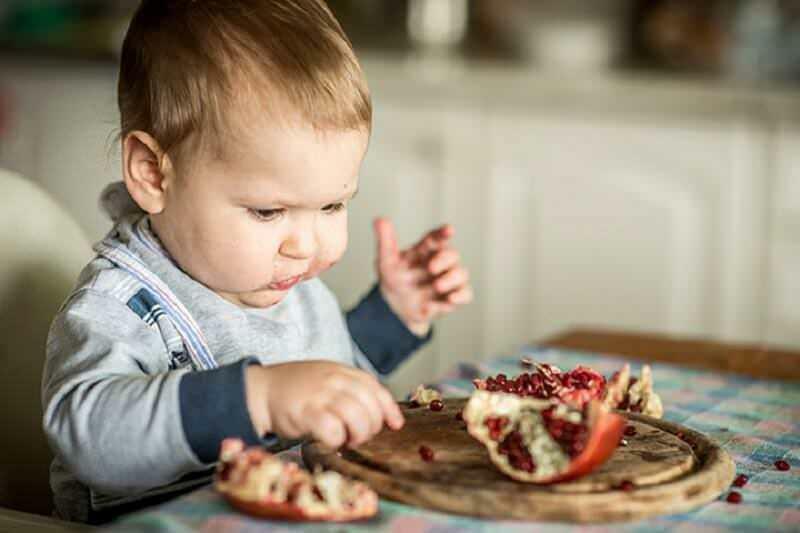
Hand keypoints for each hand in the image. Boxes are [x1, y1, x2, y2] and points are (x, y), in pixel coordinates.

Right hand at [245, 361, 403, 448]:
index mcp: (341, 371)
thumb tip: (379, 414)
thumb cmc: (296, 390)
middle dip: (371, 426)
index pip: (375, 387)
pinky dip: (337, 440)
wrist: (261, 391)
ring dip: (357, 435)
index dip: (389, 408)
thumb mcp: (327, 380)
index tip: (395, 424)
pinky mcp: (305, 412)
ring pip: (357, 417)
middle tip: (359, 435)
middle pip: (370, 405)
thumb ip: (350, 391)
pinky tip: (330, 441)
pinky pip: (332, 429)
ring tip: (346, 440)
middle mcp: (334, 380)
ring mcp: (320, 395)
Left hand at [374, 218, 472, 335]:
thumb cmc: (394, 278)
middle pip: (452, 255)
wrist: (394, 306)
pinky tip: (451, 298)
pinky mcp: (451, 298)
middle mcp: (440, 263)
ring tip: (438, 285)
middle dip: (445, 259)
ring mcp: (447, 280)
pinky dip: (461, 295)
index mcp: (425, 251)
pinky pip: (466, 294)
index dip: (443, 233)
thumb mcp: (386, 261)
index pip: (437, 238)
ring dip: (452, 278)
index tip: (449, 230)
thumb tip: (379, 219)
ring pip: (461, 274)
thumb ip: (385, 241)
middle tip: (431, 267)